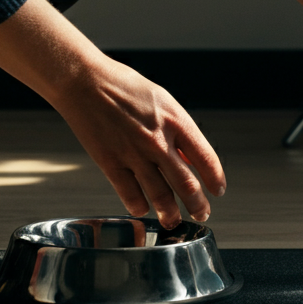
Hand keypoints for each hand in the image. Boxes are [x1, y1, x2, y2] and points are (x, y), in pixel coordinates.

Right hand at [50, 57, 224, 227]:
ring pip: (160, 196)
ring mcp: (134, 154)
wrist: (84, 82)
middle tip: (202, 214)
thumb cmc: (125, 87)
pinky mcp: (110, 163)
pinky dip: (139, 206)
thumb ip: (178, 130)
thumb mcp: (163, 101)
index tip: (218, 190)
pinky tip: (143, 209)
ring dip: (170, 213)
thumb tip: (190, 158)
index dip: (215, 179)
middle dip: (198, 205)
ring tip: (174, 221)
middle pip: (186, 184)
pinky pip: (130, 195)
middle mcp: (158, 140)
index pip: (206, 159)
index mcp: (176, 121)